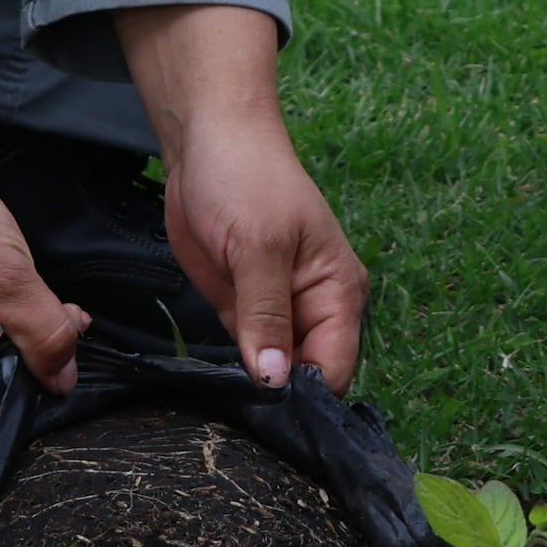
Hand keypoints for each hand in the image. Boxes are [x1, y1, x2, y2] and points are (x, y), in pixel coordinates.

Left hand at [119, 2, 368, 392]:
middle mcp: (317, 309)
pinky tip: (212, 377)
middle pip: (306, 379)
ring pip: (273, 373)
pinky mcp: (245, 309)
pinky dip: (231, 367)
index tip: (262, 406)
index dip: (302, 395)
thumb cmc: (244, 178)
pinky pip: (245, 354)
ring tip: (222, 394)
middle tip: (234, 407)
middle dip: (275, 395)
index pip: (335, 369)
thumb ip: (267, 315)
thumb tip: (275, 381)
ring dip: (250, 385)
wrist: (207, 140)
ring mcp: (279, 311)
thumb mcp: (257, 246)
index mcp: (338, 292)